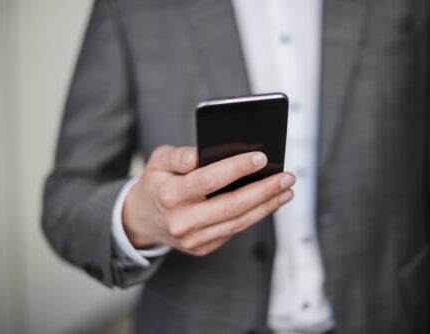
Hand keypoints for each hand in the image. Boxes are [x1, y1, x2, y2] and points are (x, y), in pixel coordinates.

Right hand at [122, 145, 294, 255]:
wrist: (141, 220)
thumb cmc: (156, 184)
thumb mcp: (156, 161)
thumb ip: (177, 155)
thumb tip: (200, 155)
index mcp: (170, 195)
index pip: (209, 179)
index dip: (237, 168)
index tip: (261, 158)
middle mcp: (183, 221)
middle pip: (232, 206)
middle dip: (264, 190)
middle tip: (287, 177)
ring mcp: (194, 239)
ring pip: (239, 222)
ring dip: (267, 206)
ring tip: (286, 190)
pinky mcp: (202, 248)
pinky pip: (234, 230)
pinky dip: (254, 215)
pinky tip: (268, 202)